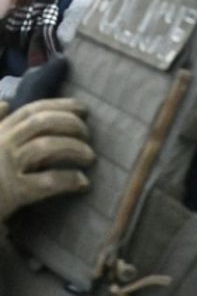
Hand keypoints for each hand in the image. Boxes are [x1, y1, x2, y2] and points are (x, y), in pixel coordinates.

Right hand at [0, 98, 95, 221]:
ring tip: (89, 156)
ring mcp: (5, 167)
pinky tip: (82, 181)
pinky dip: (69, 179)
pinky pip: (48, 180)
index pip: (31, 110)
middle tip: (88, 134)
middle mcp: (1, 144)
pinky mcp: (13, 192)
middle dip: (70, 123)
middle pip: (41, 123)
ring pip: (46, 147)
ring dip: (74, 148)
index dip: (59, 105)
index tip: (83, 108)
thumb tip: (4, 103)